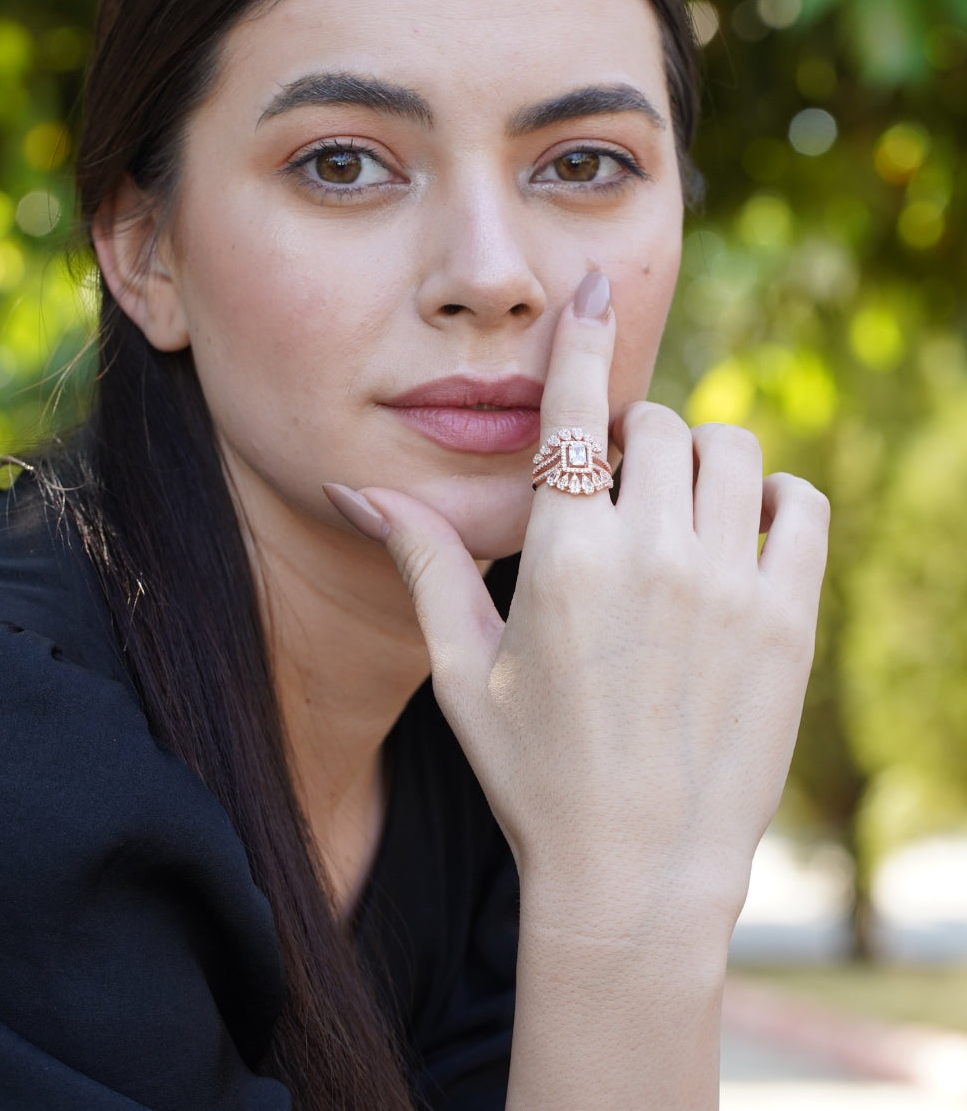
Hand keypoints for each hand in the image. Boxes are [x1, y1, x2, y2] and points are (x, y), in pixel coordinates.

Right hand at [328, 272, 829, 926]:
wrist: (635, 873)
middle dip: (632, 439)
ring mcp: (730, 586)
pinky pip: (802, 505)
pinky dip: (775, 499)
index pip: (571, 411)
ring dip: (700, 461)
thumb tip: (355, 487)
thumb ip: (424, 562)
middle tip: (618, 490)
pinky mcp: (789, 622)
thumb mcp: (462, 669)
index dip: (581, 337)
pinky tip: (740, 534)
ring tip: (676, 512)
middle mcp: (651, 556)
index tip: (593, 284)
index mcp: (562, 558)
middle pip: (657, 424)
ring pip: (733, 450)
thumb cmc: (534, 773)